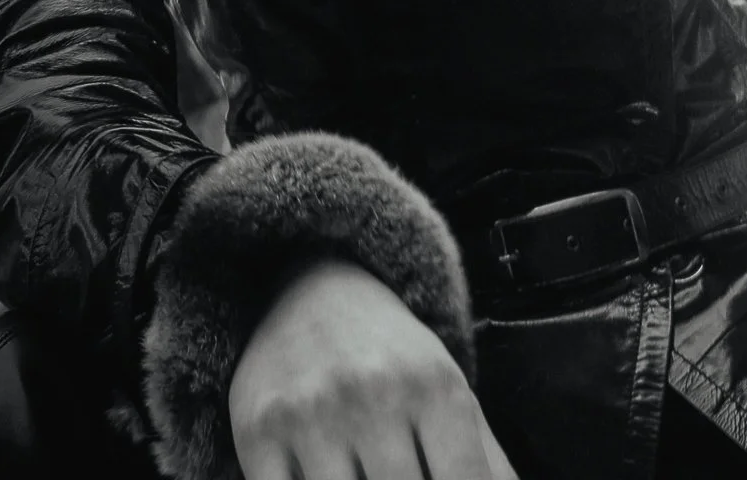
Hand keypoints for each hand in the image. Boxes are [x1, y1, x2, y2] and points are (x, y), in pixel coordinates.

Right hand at [229, 257, 516, 479]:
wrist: (311, 286)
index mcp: (435, 387)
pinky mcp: (257, 430)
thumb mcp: (450, 393)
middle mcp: (374, 393)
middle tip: (398, 478)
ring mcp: (311, 413)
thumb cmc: (393, 358)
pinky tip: (324, 479)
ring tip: (365, 476)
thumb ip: (489, 464)